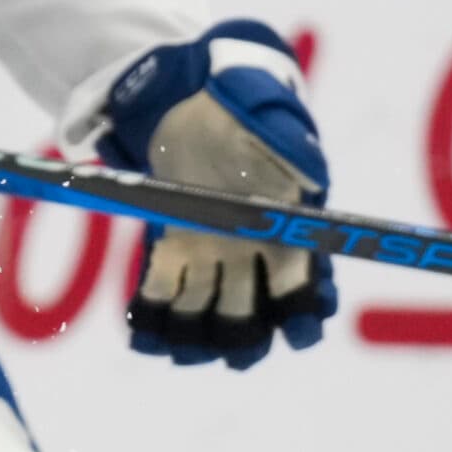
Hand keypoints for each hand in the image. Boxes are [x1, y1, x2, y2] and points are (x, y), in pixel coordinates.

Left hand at [94, 21, 336, 368]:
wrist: (191, 95)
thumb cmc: (242, 104)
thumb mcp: (270, 119)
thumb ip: (289, 148)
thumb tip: (310, 176)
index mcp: (289, 226)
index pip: (305, 281)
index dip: (305, 311)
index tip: (299, 332)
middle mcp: (252, 249)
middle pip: (255, 310)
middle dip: (248, 338)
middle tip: (235, 356)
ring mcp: (210, 252)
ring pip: (207, 309)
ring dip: (197, 336)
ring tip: (183, 351)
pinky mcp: (169, 248)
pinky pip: (160, 292)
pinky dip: (151, 316)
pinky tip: (142, 334)